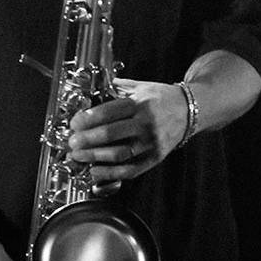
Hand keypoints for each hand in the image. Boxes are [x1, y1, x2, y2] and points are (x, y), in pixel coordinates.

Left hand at [67, 79, 188, 192]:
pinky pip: (130, 169)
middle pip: (110, 134)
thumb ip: (115, 88)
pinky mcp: (155, 157)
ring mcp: (151, 143)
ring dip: (94, 157)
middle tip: (72, 143)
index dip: (87, 119)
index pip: (108, 112)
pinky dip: (110, 173)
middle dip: (86, 140)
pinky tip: (95, 171)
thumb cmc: (160, 97)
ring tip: (78, 157)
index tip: (74, 124)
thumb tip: (89, 90)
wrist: (188, 110)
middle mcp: (146, 123)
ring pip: (118, 154)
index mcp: (140, 103)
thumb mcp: (139, 87)